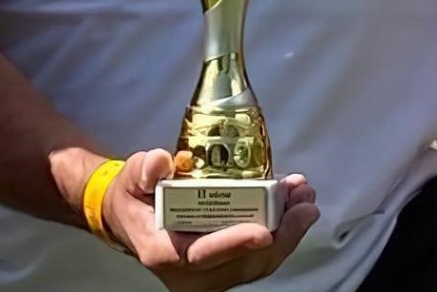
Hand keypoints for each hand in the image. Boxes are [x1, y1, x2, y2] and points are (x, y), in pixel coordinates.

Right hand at [102, 148, 319, 289]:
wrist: (131, 219)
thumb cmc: (133, 197)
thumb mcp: (131, 177)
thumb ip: (144, 169)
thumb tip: (162, 162)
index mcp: (164, 252)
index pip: (203, 254)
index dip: (234, 243)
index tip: (264, 231)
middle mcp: (190, 273)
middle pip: (243, 262)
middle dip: (281, 234)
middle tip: (304, 202)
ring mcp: (210, 275)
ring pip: (257, 262)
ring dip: (287, 232)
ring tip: (305, 198)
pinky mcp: (225, 267)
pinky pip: (258, 256)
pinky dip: (281, 233)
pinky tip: (294, 206)